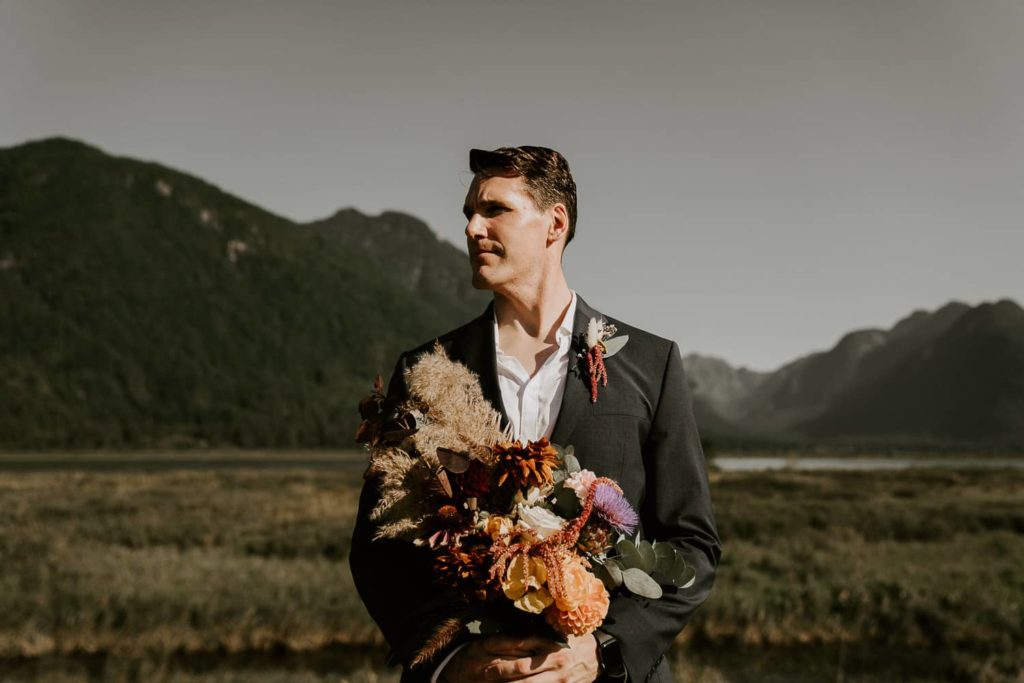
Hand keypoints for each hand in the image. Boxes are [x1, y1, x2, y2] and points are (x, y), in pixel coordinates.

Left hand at [445, 633, 599, 681]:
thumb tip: (514, 641)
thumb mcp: (558, 636)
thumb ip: (538, 639)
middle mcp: (555, 668)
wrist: (601, 655)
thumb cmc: (576, 640)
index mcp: (552, 651)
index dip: (502, 666)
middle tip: (485, 677)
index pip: (522, 662)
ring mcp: (560, 682)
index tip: (486, 666)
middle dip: (502, 679)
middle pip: (523, 679)